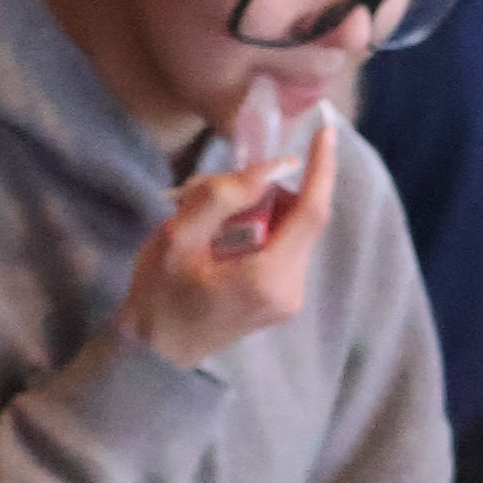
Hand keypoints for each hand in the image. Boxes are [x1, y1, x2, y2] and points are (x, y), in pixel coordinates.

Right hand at [120, 111, 336, 366]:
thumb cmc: (158, 295)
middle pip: (299, 217)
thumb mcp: (178, 236)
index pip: (312, 212)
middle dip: (266, 192)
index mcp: (268, 277)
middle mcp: (291, 290)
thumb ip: (224, 196)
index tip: (326, 130)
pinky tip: (221, 242)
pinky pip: (283, 247)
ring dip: (260, 212)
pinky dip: (259, 231)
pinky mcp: (283, 300)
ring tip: (208, 223)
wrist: (156, 352)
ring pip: (291, 230)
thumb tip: (274, 166)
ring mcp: (290, 298)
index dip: (322, 168)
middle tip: (212, 192)